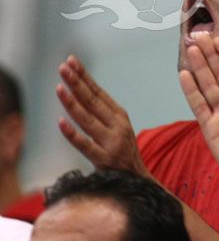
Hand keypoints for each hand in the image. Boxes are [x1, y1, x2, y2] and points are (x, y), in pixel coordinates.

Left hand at [56, 56, 149, 175]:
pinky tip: (61, 122)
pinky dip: (72, 133)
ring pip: (87, 119)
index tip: (71, 61)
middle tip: (63, 67)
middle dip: (77, 82)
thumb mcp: (118, 127)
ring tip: (59, 87)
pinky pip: (84, 144)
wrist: (136, 180)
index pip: (98, 92)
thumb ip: (102, 112)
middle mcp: (117, 125)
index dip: (84, 76)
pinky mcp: (103, 158)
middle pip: (92, 101)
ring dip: (72, 102)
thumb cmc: (122, 151)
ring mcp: (110, 141)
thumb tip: (81, 91)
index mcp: (119, 115)